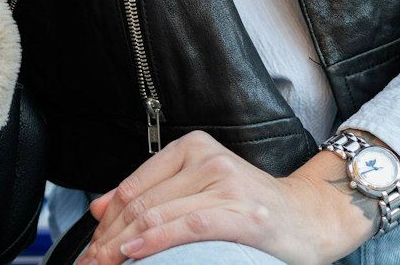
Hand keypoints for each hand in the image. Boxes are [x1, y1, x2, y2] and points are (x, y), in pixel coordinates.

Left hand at [80, 132, 376, 264]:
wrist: (311, 217)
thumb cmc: (254, 208)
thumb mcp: (200, 189)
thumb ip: (154, 193)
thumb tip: (101, 208)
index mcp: (192, 147)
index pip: (134, 187)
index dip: (105, 222)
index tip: (88, 248)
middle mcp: (207, 159)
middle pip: (141, 204)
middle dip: (108, 239)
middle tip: (89, 263)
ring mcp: (225, 183)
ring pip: (157, 215)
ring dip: (122, 246)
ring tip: (104, 264)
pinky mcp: (240, 212)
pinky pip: (186, 226)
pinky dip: (154, 242)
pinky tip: (133, 253)